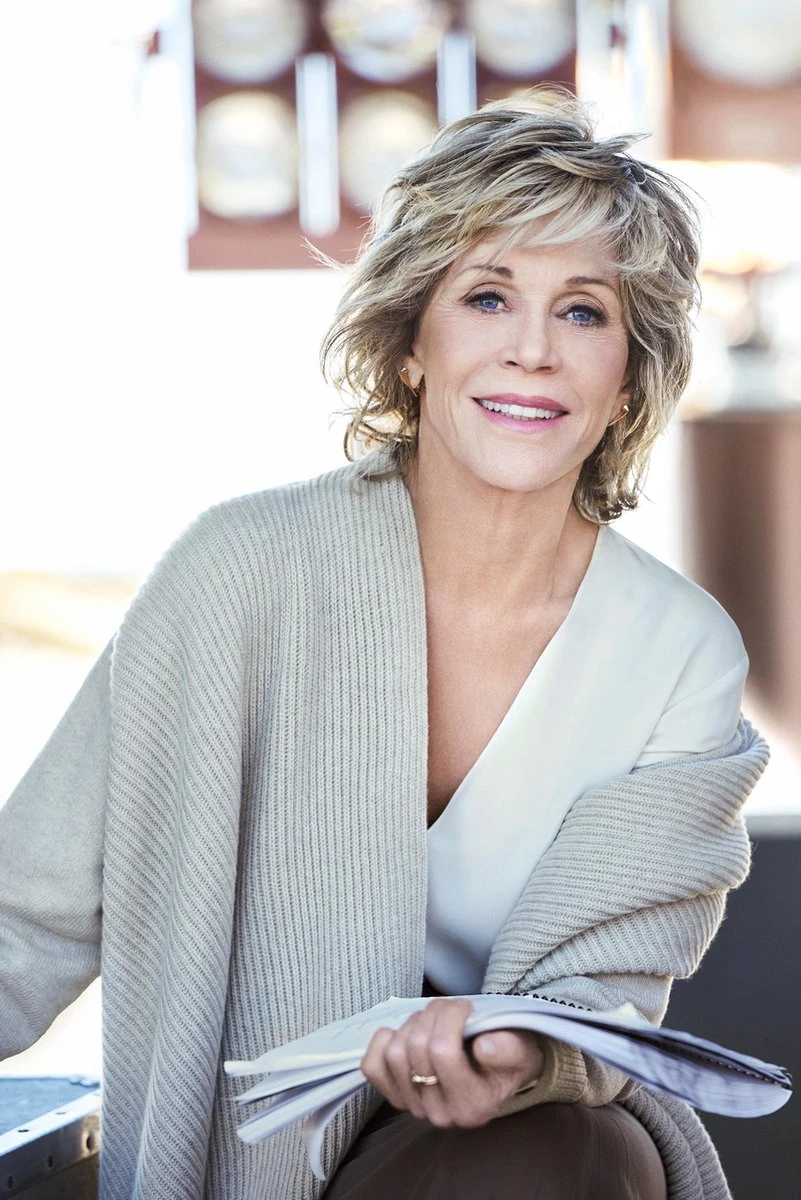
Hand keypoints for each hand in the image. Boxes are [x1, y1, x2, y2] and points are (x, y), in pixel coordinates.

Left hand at [360, 998, 544, 1127]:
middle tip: (451, 1005)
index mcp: (473, 1106)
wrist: (497, 1075)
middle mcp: (440, 1114)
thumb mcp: (521, 1052)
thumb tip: (484, 1047)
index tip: (467, 1005)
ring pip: (395, 1054)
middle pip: (417, 1048)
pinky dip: (382, 1042)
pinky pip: (372, 1068)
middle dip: (433, 1014)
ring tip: (433, 1017)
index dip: (451, 1017)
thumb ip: (509, 1050)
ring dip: (412, 1023)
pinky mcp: (395, 1096)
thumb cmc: (508, 1059)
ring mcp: (414, 1107)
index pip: (443, 1052)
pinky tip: (403, 1032)